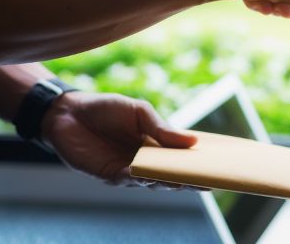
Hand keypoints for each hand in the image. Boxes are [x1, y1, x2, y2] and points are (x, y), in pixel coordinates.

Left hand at [41, 91, 197, 188]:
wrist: (68, 112)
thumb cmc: (106, 108)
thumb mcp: (139, 111)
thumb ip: (162, 128)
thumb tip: (192, 140)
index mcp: (156, 143)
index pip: (182, 156)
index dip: (199, 162)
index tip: (221, 166)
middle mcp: (146, 160)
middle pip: (173, 173)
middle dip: (191, 178)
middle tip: (211, 180)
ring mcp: (130, 170)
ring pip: (155, 181)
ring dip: (169, 181)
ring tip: (186, 180)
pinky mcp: (112, 175)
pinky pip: (131, 180)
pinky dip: (143, 179)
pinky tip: (153, 176)